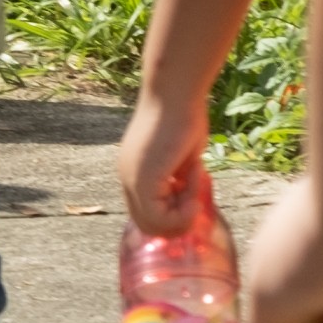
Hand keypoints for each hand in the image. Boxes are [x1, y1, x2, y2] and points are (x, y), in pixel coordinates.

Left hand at [115, 92, 209, 236]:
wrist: (174, 94)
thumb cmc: (181, 118)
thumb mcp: (180, 157)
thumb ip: (178, 180)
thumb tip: (188, 200)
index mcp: (134, 176)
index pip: (149, 218)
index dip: (176, 215)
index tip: (193, 189)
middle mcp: (128, 180)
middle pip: (150, 228)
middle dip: (180, 219)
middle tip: (195, 191)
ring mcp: (132, 181)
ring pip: (156, 227)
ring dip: (185, 212)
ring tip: (194, 176)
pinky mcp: (142, 179)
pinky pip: (164, 215)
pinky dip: (188, 201)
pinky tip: (195, 169)